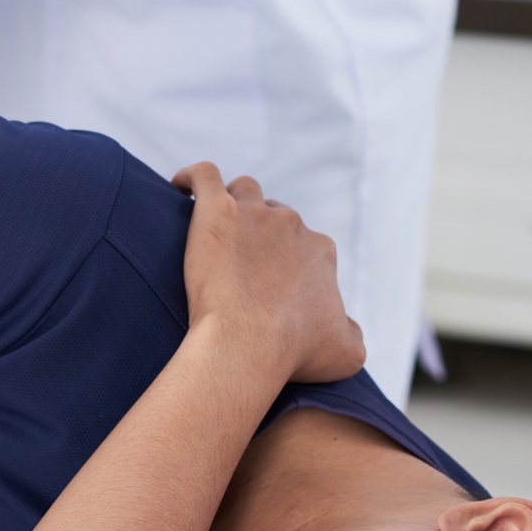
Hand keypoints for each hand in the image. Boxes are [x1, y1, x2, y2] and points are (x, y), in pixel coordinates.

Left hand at [173, 162, 364, 383]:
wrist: (248, 343)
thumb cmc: (292, 353)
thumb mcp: (344, 352)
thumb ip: (352, 334)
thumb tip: (347, 326)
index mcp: (319, 252)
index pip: (302, 244)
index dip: (284, 261)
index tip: (263, 283)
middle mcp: (292, 225)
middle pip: (274, 216)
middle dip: (259, 233)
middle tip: (235, 261)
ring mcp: (254, 215)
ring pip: (244, 190)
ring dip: (231, 200)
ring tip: (212, 222)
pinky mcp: (217, 211)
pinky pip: (204, 177)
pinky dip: (192, 178)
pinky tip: (179, 186)